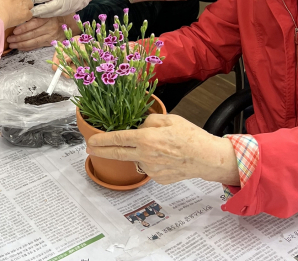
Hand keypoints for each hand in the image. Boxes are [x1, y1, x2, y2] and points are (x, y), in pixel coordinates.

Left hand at [7, 15, 80, 50]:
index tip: (14, 30)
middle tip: (9, 39)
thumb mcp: (50, 8)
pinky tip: (20, 47)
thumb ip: (39, 10)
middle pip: (33, 34)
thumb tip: (23, 10)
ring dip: (22, 44)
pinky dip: (28, 47)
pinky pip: (38, 45)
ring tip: (12, 44)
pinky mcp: (51, 42)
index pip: (35, 23)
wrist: (71, 22)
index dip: (24, 28)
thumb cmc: (57, 13)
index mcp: (49, 17)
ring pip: (34, 41)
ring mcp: (51, 36)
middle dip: (19, 37)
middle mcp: (50, 27)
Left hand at [32, 0, 112, 17]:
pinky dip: (49, 15)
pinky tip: (44, 14)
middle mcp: (64, 2)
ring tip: (32, 15)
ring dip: (41, 16)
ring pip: (51, 14)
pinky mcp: (72, 10)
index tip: (27, 0)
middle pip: (46, 10)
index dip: (34, 0)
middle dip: (35, 11)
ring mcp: (68, 8)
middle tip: (25, 12)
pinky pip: (58, 14)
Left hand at [86, 113, 239, 185]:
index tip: (90, 140)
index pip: (118, 139)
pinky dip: (151, 160)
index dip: (101, 140)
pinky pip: (148, 166)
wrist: (207, 158)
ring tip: (159, 146)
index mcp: (146, 139)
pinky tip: (165, 156)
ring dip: (138, 152)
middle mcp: (146, 155)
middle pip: (118, 154)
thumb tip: (138, 127)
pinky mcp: (158, 178)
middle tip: (90, 149)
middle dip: (101, 151)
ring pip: (136, 158)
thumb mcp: (169, 119)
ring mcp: (151, 169)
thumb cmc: (190, 136)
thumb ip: (148, 121)